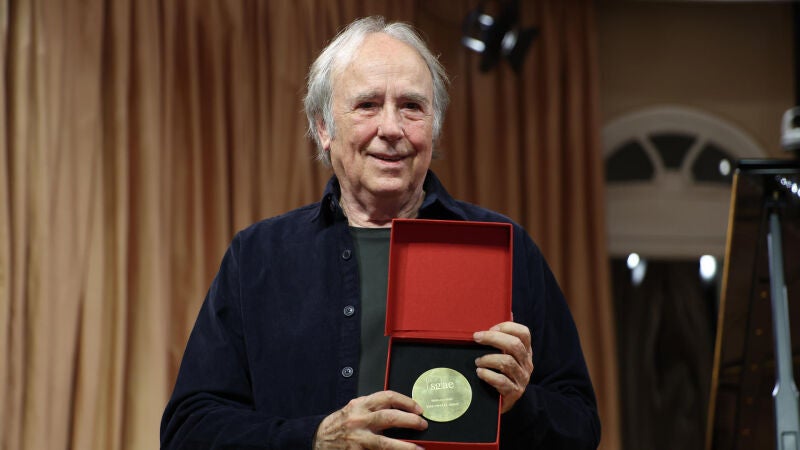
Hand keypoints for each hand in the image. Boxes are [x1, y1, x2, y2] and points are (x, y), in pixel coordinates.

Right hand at [313, 390, 427, 448]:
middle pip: (390, 418)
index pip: (388, 397)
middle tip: (422, 424)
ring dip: (404, 447)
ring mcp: (358, 439)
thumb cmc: (339, 423)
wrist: (318, 438)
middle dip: (410, 421)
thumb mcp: (355, 409)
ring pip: (385, 443)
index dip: (406, 402)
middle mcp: (359, 420)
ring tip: (418, 448)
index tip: (418, 408)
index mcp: (360, 405)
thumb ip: (373, 408)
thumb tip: (400, 411)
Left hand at [473, 321, 533, 412]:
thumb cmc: (502, 373)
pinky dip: (488, 375)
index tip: (490, 327)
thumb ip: (505, 335)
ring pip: (507, 362)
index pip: (524, 333)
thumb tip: (508, 310)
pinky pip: (502, 382)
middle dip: (493, 338)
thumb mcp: (505, 353)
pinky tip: (480, 373)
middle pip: (514, 345)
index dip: (507, 327)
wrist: (506, 401)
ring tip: (477, 361)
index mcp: (526, 351)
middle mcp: (527, 364)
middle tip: (476, 338)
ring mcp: (522, 379)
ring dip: (488, 358)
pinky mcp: (514, 393)